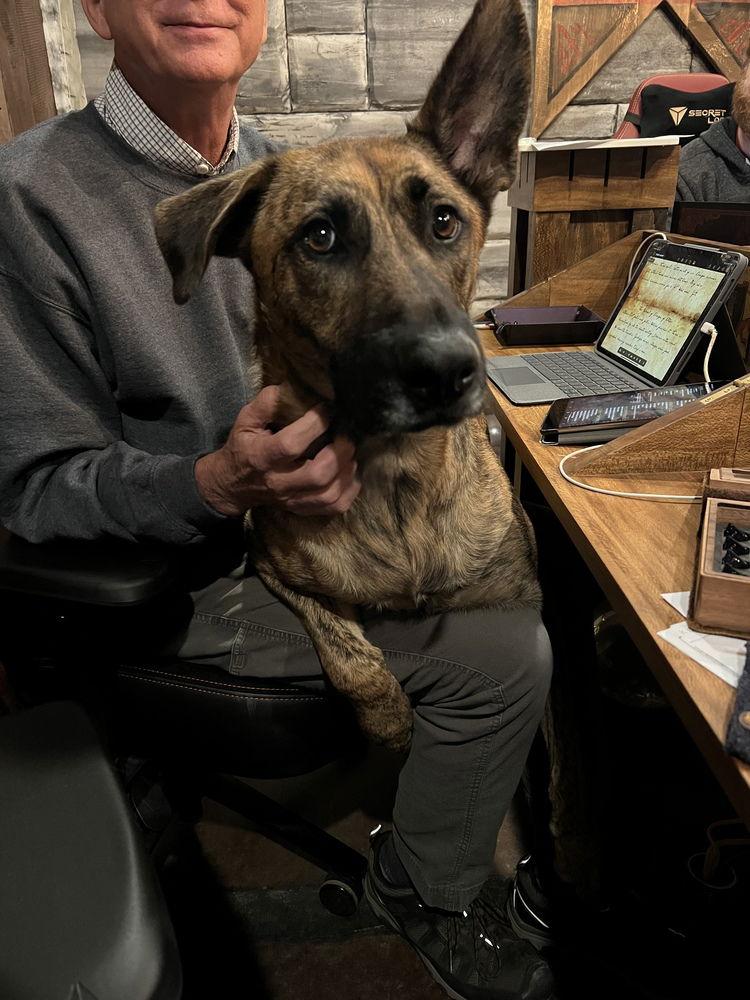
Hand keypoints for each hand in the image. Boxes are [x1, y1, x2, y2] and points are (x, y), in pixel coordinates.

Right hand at [195, 385, 359, 516]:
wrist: (232, 485)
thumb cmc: (243, 446)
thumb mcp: (245, 420)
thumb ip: (266, 403)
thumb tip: (290, 386)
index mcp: (262, 456)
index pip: (291, 444)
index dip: (315, 425)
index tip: (327, 409)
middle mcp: (278, 481)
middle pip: (317, 474)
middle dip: (339, 452)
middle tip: (346, 435)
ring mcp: (291, 499)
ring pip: (329, 494)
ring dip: (347, 472)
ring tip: (349, 453)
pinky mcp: (301, 508)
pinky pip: (333, 507)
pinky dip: (349, 492)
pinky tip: (349, 474)